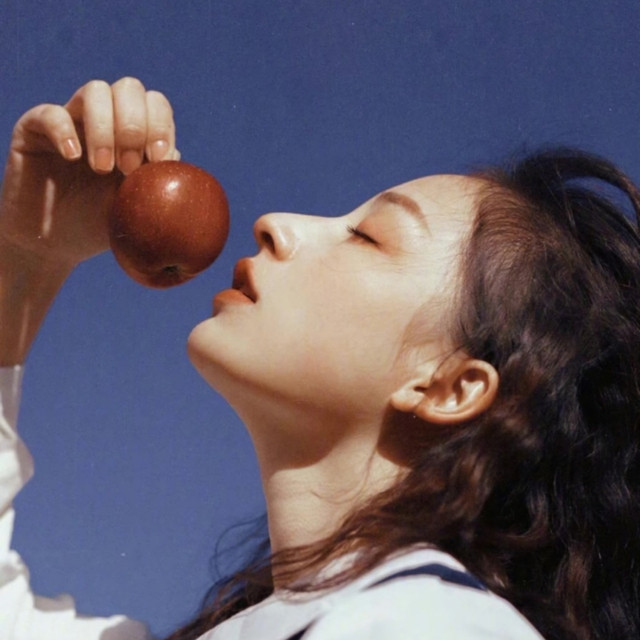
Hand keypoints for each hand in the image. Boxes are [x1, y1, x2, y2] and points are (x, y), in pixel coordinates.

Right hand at [0, 77, 178, 268]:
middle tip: (127, 167)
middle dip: (134, 126)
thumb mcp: (138, 208)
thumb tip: (175, 155)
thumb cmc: (101, 225)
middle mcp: (105, 120)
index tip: (157, 159)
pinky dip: (65, 131)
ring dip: (105, 129)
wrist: (56, 244)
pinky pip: (51, 112)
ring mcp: (71, 120)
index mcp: (135, 135)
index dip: (160, 125)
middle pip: (129, 89)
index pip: (155, 104)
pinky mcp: (35, 129)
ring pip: (96, 90)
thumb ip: (158, 182)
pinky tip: (73, 158)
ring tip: (101, 169)